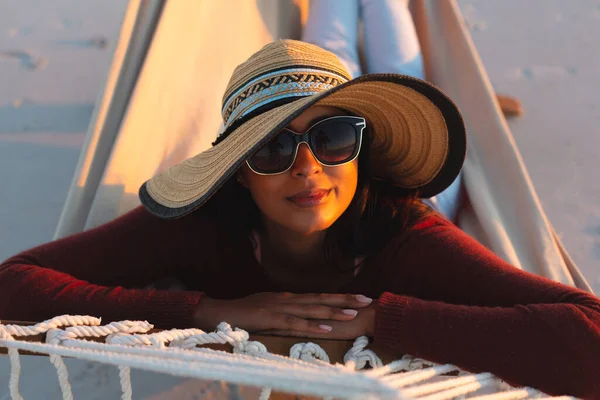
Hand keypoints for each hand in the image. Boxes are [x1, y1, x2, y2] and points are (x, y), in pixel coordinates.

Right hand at [194, 292, 373, 337]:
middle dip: (345, 300)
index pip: (318, 297)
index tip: (357, 298)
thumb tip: (299, 315)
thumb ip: (284, 312)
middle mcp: (287, 299)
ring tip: (353, 314)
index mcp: (287, 298)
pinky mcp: (271, 319)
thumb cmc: (243, 312)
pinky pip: (296, 323)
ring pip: (312, 309)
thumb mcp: (267, 309)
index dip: (338, 297)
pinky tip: (327, 328)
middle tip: (367, 300)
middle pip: (321, 299)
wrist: (220, 311)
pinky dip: (313, 326)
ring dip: (334, 312)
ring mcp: (280, 307)